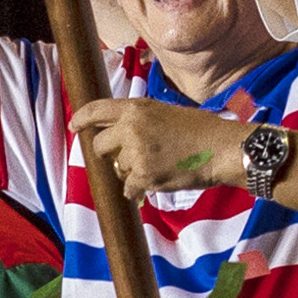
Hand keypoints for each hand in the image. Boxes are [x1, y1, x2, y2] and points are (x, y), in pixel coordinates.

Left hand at [71, 95, 244, 196]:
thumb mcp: (164, 112)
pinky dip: (140, 189)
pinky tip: (160, 178)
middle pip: (100, 145)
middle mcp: (131, 128)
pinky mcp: (144, 176)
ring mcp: (136, 153)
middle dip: (110, 154)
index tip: (75, 126)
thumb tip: (116, 137)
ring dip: (133, 172)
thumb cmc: (199, 130)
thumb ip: (138, 120)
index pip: (97, 110)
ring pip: (119, 169)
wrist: (221, 149)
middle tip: (131, 157)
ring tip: (160, 164)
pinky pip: (129, 189)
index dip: (82, 118)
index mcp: (136, 108)